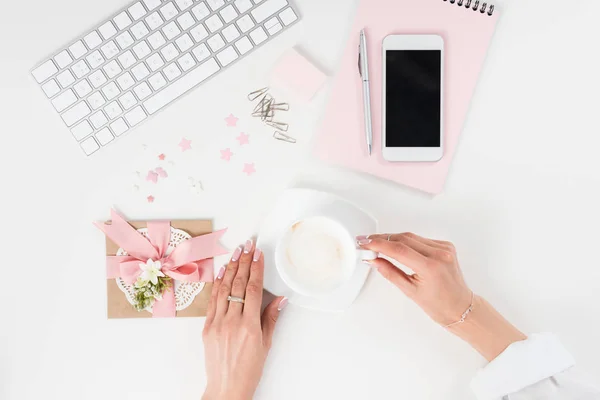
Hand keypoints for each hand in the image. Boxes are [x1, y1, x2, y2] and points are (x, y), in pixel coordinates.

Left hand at [202, 240, 286, 399]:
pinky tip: (223, 272)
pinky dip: (218, 284)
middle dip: (244, 262)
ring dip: (231, 268)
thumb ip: (271, 318)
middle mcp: (232, 322)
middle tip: (248, 245)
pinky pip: (213, 300)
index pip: (252, 289)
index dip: (256, 269)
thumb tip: (280, 299)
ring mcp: (217, 323)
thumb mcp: (266, 344)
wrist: (227, 386)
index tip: (258, 254)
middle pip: (238, 284)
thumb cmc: (248, 369)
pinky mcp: (207, 327)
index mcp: (249, 326)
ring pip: (224, 289)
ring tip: (236, 252)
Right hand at [358, 233, 525, 360]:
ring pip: (411, 237)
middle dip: (383, 239)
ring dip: (393, 239)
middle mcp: (439, 254)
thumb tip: (374, 260)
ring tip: (378, 243)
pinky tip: (397, 245)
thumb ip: (390, 272)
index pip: (398, 249)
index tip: (365, 243)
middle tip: (367, 242)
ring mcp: (444, 248)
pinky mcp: (445, 246)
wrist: (460, 306)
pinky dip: (407, 241)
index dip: (378, 244)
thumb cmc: (439, 304)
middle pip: (403, 239)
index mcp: (430, 267)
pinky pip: (420, 239)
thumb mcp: (409, 291)